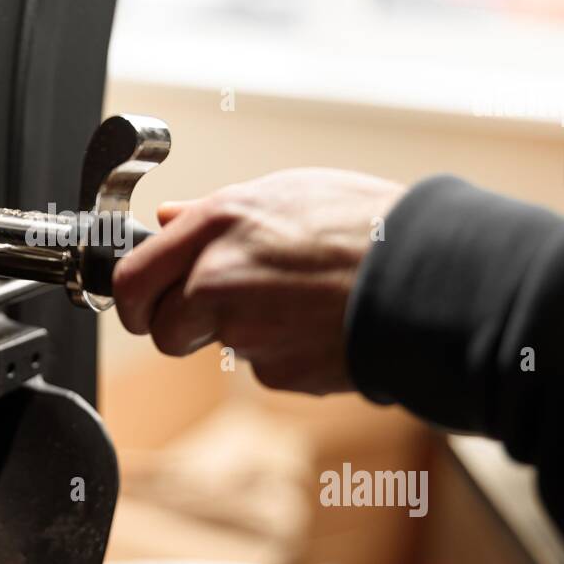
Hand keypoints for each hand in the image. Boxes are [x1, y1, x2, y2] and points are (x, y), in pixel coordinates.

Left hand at [112, 168, 404, 394]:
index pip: (131, 278)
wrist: (431, 276)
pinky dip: (286, 352)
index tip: (143, 304)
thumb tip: (167, 220)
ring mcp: (247, 331)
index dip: (135, 299)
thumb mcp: (285, 192)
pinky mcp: (279, 372)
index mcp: (217, 224)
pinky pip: (266, 367)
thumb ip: (214, 213)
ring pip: (218, 347)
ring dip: (241, 334)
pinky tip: (320, 323)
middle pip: (160, 330)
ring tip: (294, 301)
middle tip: (205, 315)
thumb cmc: (368, 223)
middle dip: (176, 328)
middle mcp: (219, 278)